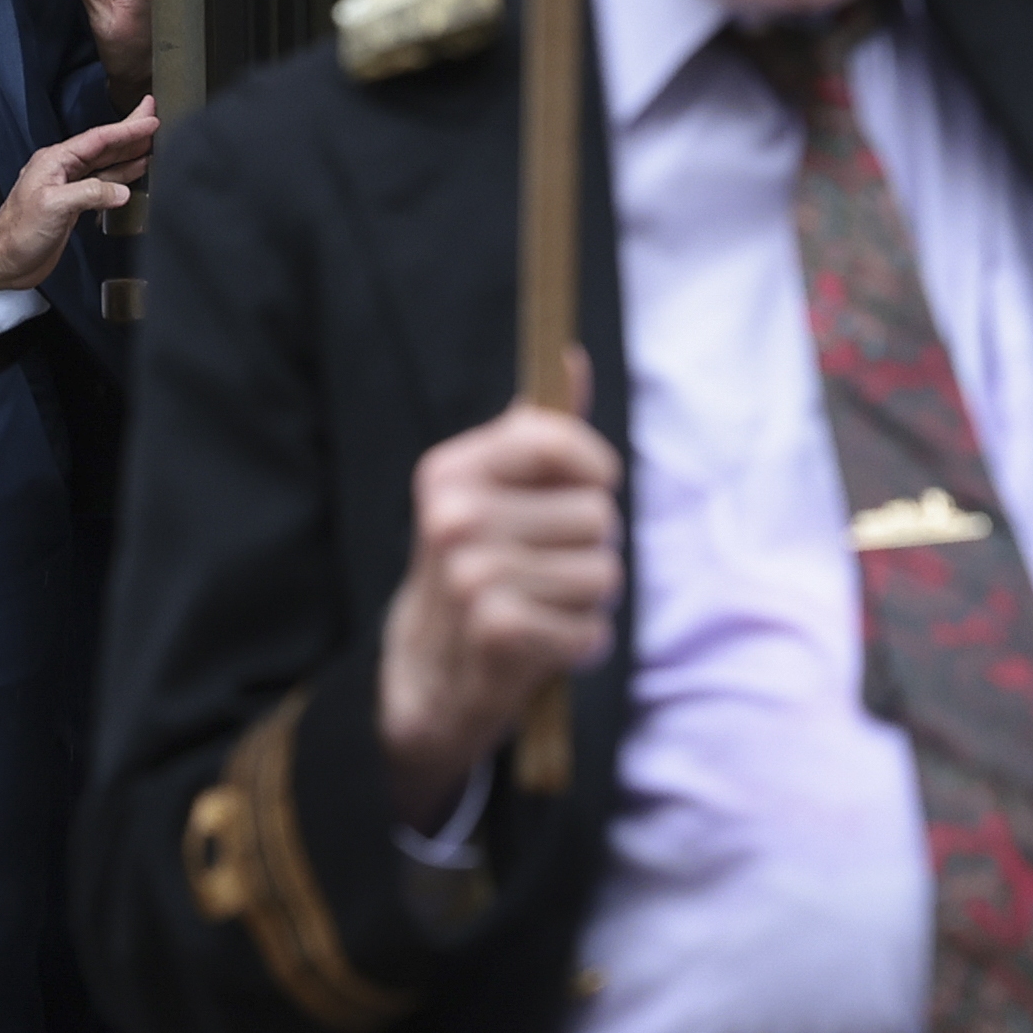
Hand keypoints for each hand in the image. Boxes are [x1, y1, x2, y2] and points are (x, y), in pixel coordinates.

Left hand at [0, 101, 158, 290]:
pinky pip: (103, 184)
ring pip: (105, 164)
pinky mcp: (73, 206)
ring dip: (129, 153)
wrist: (3, 259)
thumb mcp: (54, 206)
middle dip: (129, 132)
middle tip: (153, 116)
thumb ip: (90, 193)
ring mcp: (68, 187)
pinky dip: (121, 176)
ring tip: (152, 142)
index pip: (98, 139)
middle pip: (104, 146)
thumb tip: (121, 191)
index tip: (150, 118)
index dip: (126, 129)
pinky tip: (135, 173)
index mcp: (56, 161)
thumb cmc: (18, 231)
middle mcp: (63, 170)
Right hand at [376, 355, 621, 832]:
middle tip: (542, 570)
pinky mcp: (496, 631)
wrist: (429, 673)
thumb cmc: (480, 569)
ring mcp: (470, 574)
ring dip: (586, 601)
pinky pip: (591, 627)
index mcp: (449, 470)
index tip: (582, 491)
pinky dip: (578, 643)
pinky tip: (541, 644)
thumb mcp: (498, 494)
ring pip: (603, 572)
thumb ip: (540, 434)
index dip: (593, 471)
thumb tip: (572, 358)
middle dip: (587, 548)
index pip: (557, 440)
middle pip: (597, 513)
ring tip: (542, 607)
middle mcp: (452, 516)